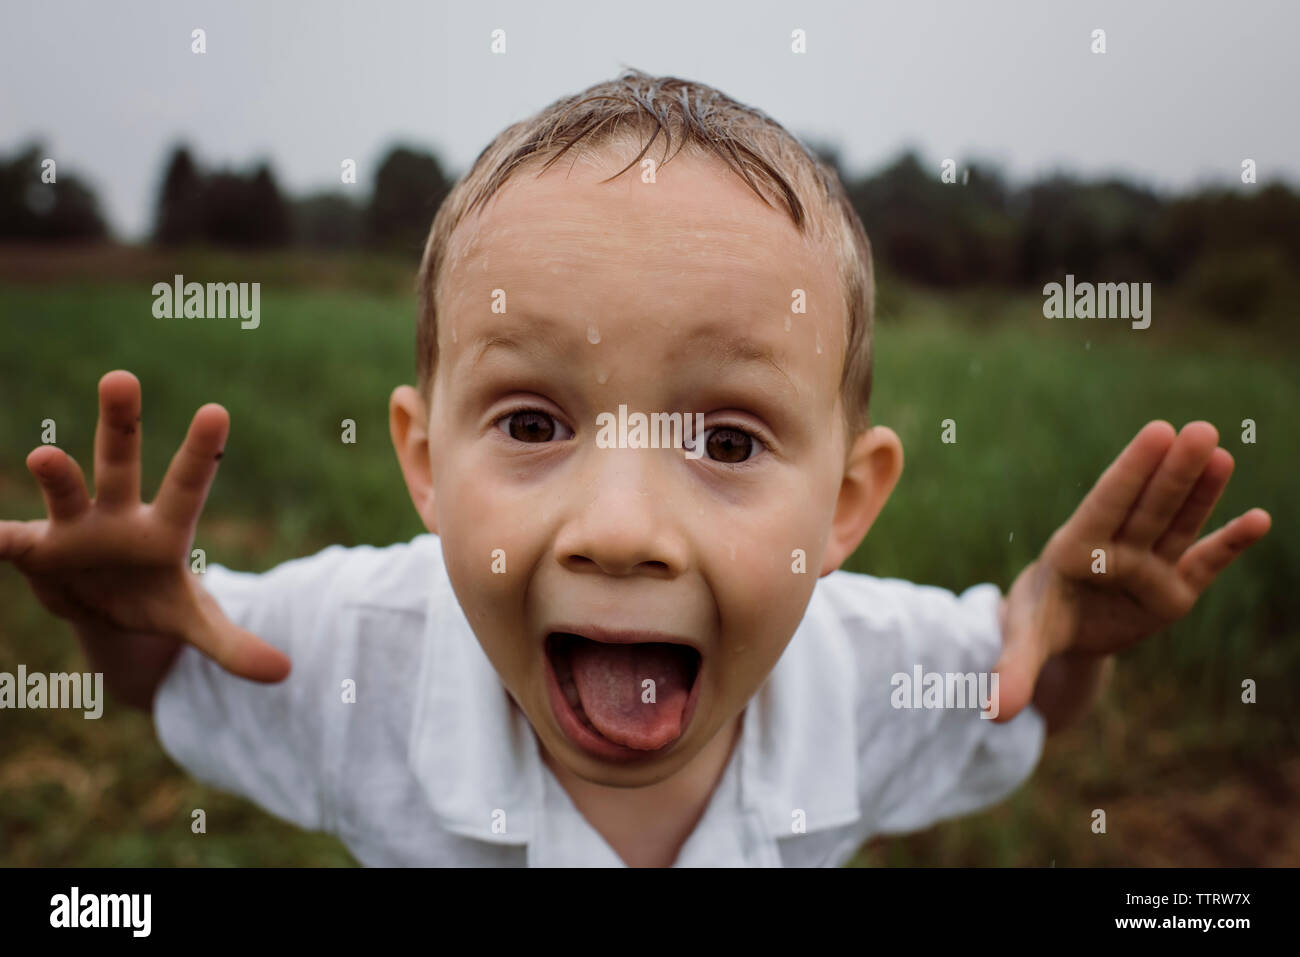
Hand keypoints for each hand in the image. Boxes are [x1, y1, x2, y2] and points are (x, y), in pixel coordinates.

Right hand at [0, 370, 289, 687]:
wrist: (105, 608)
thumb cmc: (156, 598)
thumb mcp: (195, 623)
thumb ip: (233, 644)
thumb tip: (285, 673)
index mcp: (165, 528)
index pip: (189, 483)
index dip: (202, 451)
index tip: (217, 410)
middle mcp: (118, 514)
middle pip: (121, 461)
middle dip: (120, 422)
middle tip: (122, 378)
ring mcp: (73, 527)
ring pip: (66, 491)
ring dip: (56, 475)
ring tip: (45, 455)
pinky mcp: (34, 549)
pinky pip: (6, 539)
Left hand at [992, 420, 1270, 722]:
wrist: (1059, 633)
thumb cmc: (1036, 622)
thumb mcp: (1023, 644)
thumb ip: (1011, 671)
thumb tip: (993, 713)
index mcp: (1075, 548)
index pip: (1106, 503)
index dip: (1131, 470)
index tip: (1156, 432)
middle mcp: (1116, 550)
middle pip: (1148, 506)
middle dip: (1173, 471)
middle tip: (1198, 430)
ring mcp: (1148, 566)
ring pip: (1177, 523)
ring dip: (1200, 491)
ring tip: (1219, 451)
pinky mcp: (1174, 590)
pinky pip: (1204, 563)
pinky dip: (1229, 544)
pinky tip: (1257, 519)